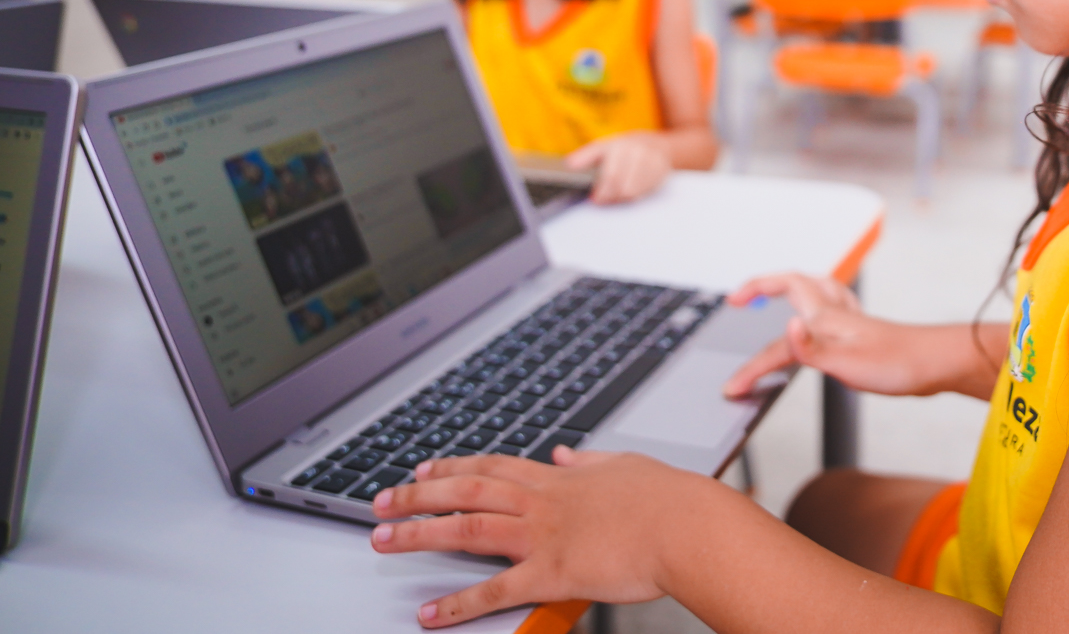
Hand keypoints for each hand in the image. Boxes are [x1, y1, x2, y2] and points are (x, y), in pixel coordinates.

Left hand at [371, 449, 695, 626]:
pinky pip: (494, 590)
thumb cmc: (668, 500)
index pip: (493, 466)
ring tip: (381, 541)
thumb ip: (589, 463)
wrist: (688, 527)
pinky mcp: (551, 573)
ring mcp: (542, 536)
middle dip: (417, 495)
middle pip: (465, 491)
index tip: (423, 468)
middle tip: (380, 501)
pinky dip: (458, 604)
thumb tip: (566, 454)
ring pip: (466, 529)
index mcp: (558, 479)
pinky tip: (429, 613)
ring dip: (418, 535)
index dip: (454, 466)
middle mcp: (541, 502)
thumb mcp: (625, 466)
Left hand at [566, 132, 670, 203]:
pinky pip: (645, 192)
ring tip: (615, 195)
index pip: (610, 175)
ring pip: (633, 192)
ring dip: (621, 198)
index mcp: (620, 145)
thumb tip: (569, 164)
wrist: (658, 145)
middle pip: (621, 186)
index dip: (601, 191)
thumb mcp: (604, 146)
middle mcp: (637, 151)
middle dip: (609, 197)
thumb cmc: (626, 148)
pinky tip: (629, 192)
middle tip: (601, 199)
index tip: (594, 199)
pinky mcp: (661, 172)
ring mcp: (651, 161)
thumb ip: (586, 156)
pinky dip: (635, 195)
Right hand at [722, 272, 944, 397]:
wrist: (936, 364)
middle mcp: (835, 313)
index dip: (751, 364)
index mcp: (825, 319)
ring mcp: (849, 319)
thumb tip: (783, 327)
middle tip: (738, 298)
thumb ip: (810, 348)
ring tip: (772, 292)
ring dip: (788, 286)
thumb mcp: (847, 364)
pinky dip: (817, 300)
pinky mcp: (861, 330)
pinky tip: (822, 313)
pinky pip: (831, 303)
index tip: (733, 385)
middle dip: (761, 286)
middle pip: (792, 284)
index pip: (776, 342)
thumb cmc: (899, 364)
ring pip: (814, 289)